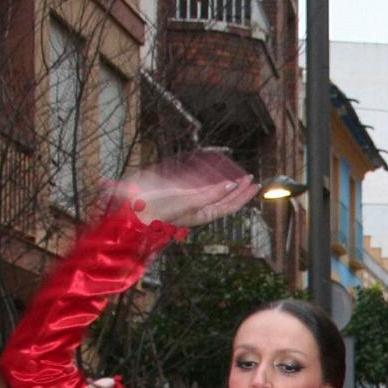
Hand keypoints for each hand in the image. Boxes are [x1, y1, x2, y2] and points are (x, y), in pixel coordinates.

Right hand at [110, 152, 257, 227]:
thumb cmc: (159, 210)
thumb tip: (231, 185)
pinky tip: (211, 173)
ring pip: (212, 193)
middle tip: (250, 177)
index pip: (229, 205)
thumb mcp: (188, 201)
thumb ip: (210, 194)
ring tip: (236, 175)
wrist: (133, 210)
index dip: (243, 195)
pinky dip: (207, 180)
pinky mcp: (178, 193)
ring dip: (224, 184)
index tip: (254, 183)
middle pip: (224, 199)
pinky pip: (198, 186)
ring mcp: (188, 201)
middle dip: (238, 189)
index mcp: (202, 214)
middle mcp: (197, 209)